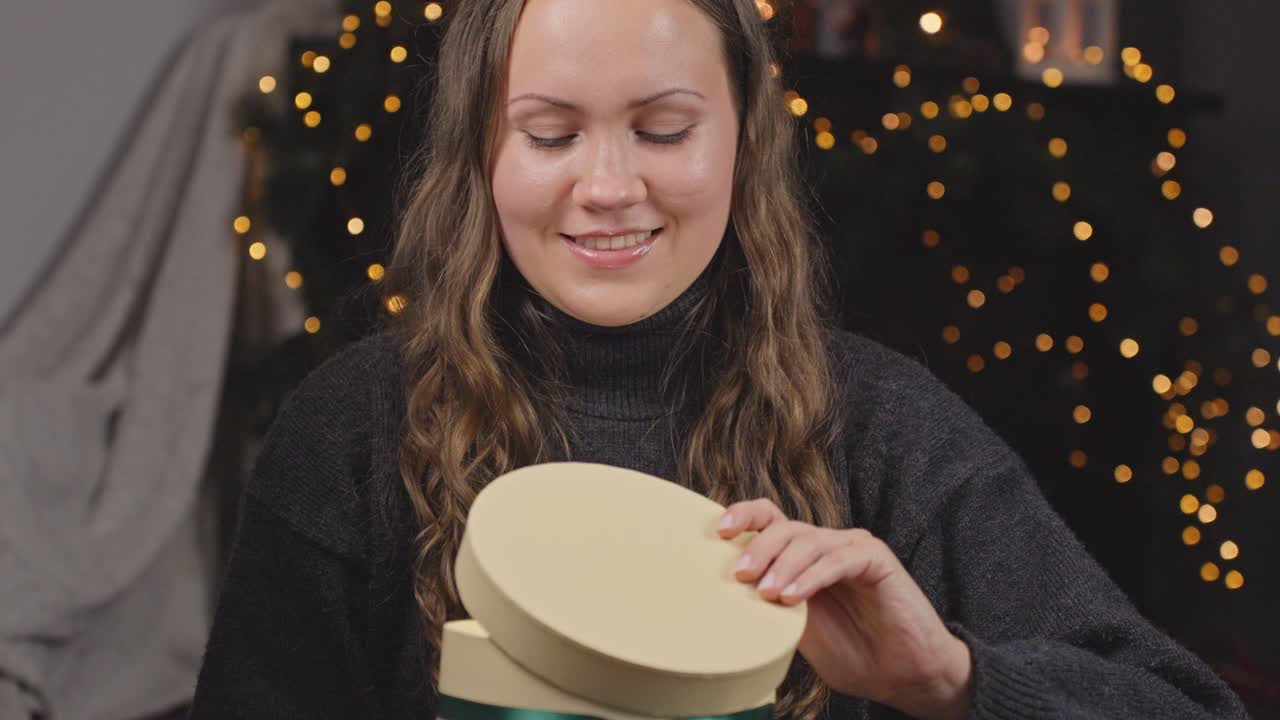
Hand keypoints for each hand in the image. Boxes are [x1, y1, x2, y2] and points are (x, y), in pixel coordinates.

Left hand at [719, 499, 972, 719]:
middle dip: (757, 546)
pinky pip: (839, 558)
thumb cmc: (853, 653)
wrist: (903, 675)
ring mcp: (852, 548)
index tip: (718, 533)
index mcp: (803, 557)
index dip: (743, 516)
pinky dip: (813, 575)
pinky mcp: (877, 559)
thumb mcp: (799, 629)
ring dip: (782, 565)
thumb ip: (774, 605)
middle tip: (740, 575)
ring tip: (767, 593)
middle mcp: (826, 545)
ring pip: (808, 539)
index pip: (768, 519)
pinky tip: (794, 596)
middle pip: (783, 525)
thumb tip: (730, 593)